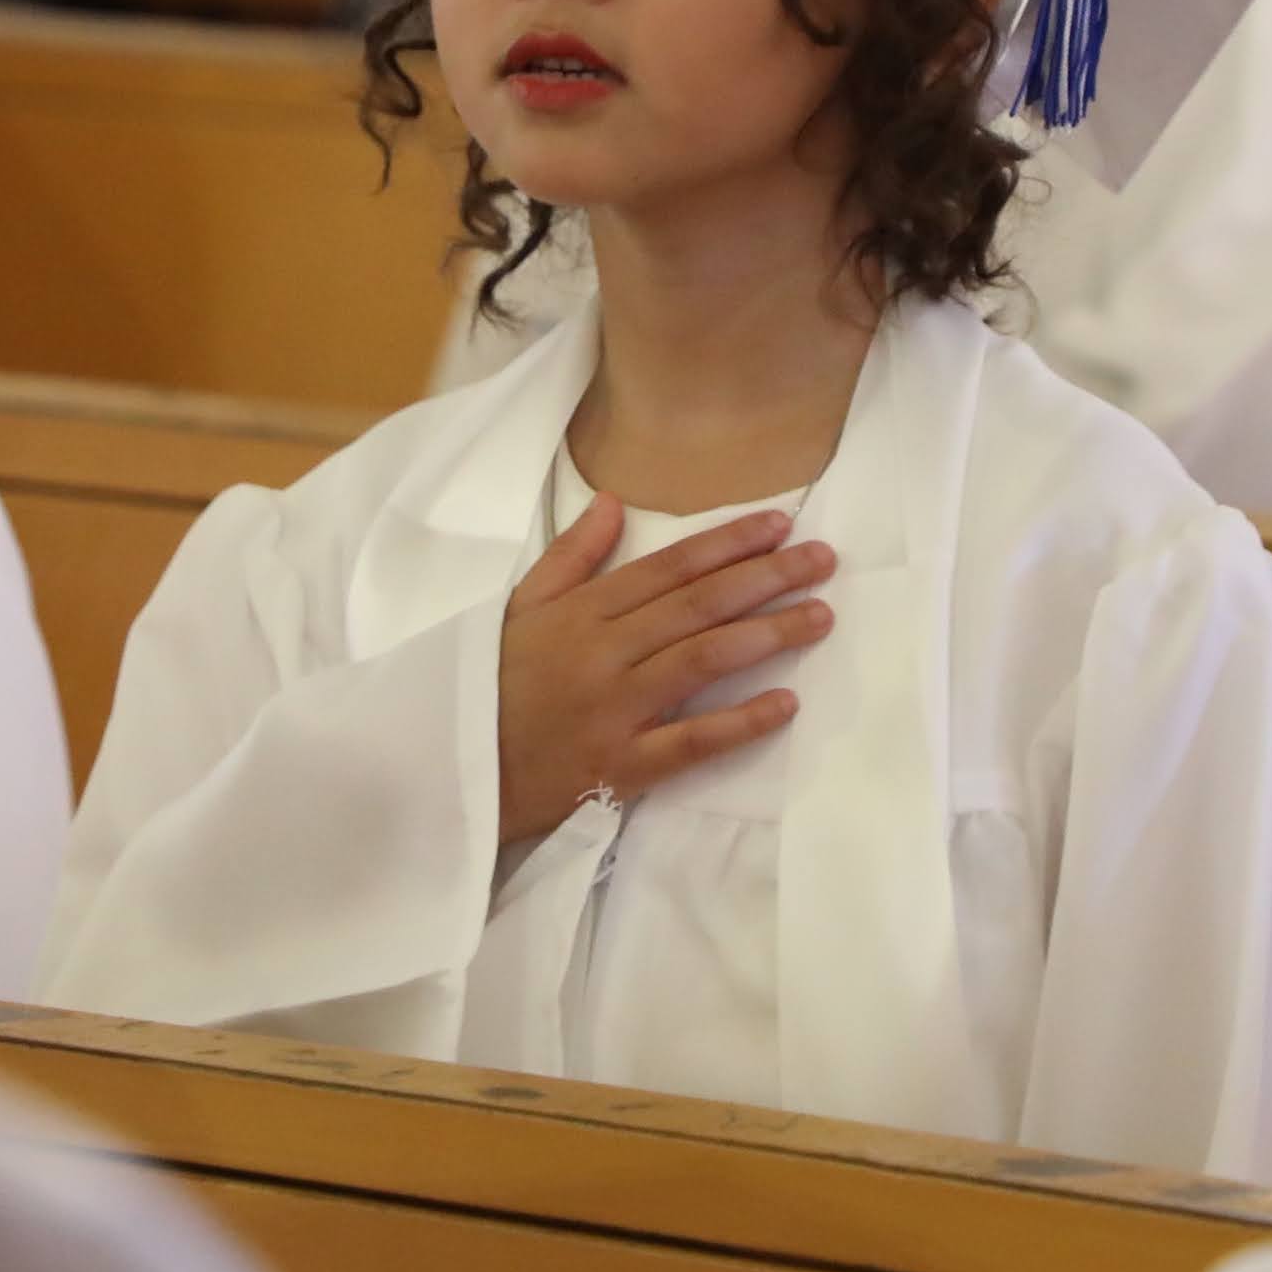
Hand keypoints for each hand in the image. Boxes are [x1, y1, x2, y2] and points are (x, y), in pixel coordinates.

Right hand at [494, 495, 834, 836]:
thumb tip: (613, 502)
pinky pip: (691, 742)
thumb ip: (570, 557)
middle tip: (824, 559)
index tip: (780, 524)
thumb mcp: (518, 609)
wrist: (447, 770)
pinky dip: (740, 723)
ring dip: (768, 635)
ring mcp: (614, 710)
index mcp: (581, 612)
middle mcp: (603, 653)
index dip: (728, 543)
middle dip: (768, 577)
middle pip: (699, 606)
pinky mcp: (620, 766)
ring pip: (703, 660)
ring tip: (820, 616)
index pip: (669, 567)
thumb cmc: (487, 687)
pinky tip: (785, 704)